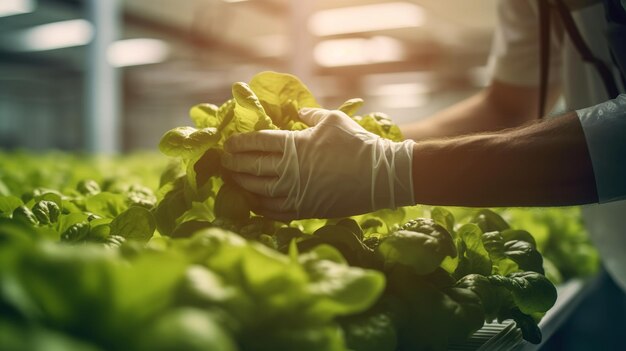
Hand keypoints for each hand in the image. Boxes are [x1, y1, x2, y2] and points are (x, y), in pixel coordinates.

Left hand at [221, 108, 414, 219]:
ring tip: (233, 180)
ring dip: (241, 186)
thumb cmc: (357, 144)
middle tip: (224, 162)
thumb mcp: (332, 119)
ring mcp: (296, 194)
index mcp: (294, 145)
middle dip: (233, 164)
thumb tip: (295, 110)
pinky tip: (253, 203)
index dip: (238, 142)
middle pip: (251, 167)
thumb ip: (308, 114)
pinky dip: (259, 207)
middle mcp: (289, 171)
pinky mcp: (305, 210)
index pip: (255, 143)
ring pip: (257, 191)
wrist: (381, 176)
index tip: (228, 143)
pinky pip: (273, 212)